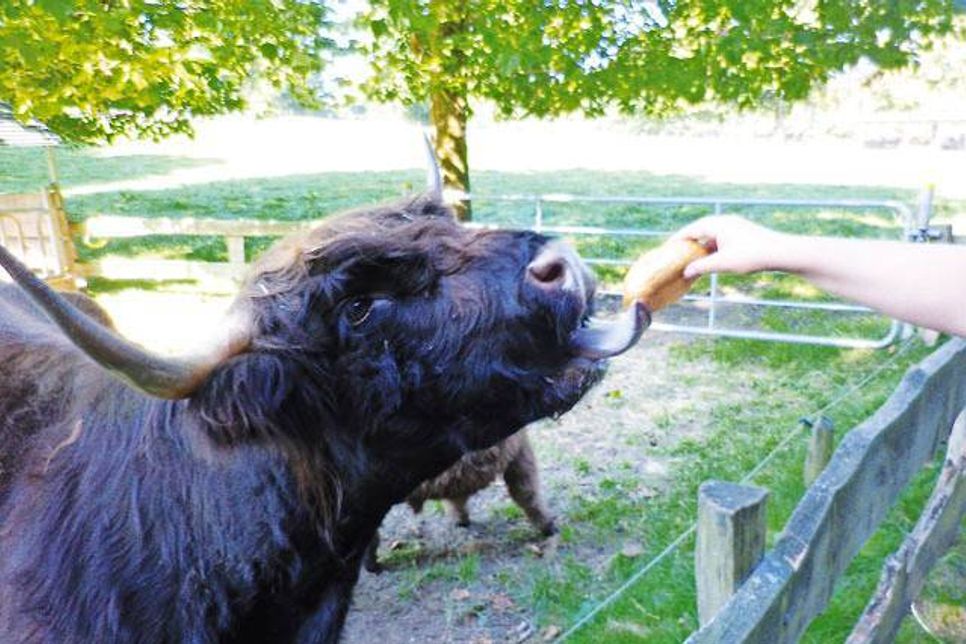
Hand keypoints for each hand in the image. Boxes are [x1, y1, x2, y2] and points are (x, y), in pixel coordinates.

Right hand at [671, 215, 788, 277]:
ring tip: (690, 258)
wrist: (782, 252)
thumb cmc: (752, 256)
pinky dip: (711, 248)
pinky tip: (710, 259)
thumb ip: (701, 267)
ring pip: (710, 235)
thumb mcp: (722, 263)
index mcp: (716, 224)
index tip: (665, 249)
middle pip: (699, 230)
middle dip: (687, 242)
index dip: (676, 241)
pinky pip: (720, 239)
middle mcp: (724, 222)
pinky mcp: (741, 234)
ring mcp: (734, 226)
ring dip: (700, 246)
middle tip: (675, 253)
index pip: (690, 231)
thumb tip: (685, 271)